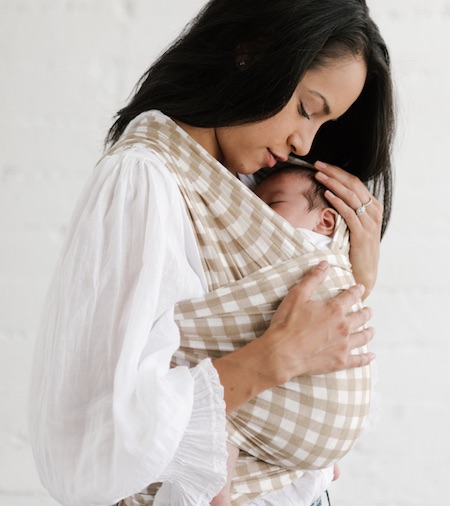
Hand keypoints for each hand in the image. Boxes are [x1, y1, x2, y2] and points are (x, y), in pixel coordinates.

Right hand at [260, 262, 374, 383]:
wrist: (282, 352)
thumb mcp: (297, 296)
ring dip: (369, 332)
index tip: (360, 288)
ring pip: (363, 337)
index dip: (356, 290)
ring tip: (372, 330)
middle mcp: (343, 326)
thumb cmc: (287, 323)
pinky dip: (366, 358)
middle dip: (366, 312)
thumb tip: (325, 264)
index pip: (350, 296)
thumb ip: (312, 279)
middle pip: (361, 317)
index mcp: (334, 309)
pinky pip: (358, 360)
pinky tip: (371, 356)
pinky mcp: (340, 361)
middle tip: (368, 310)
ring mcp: (343, 345)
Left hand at [314, 161, 382, 298]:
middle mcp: (374, 212)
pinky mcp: (362, 234)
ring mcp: (370, 222)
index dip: (338, 172)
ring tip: (319, 176)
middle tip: (317, 165)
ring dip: (333, 184)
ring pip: (351, 196)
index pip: (355, 182)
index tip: (322, 165)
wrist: (363, 273)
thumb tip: (332, 194)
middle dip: (334, 172)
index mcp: (373, 207)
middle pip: (353, 184)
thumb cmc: (355, 250)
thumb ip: (349, 210)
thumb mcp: (354, 226)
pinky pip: (349, 213)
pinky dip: (337, 202)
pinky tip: (326, 194)